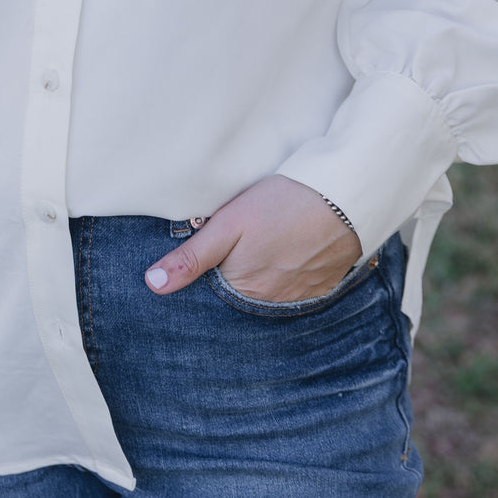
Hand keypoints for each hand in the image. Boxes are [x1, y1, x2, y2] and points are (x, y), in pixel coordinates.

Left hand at [144, 174, 362, 301]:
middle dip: (239, 272)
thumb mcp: (228, 224)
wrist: (344, 196)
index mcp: (245, 289)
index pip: (216, 291)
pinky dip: (292, 271)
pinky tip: (291, 248)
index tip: (214, 252)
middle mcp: (273, 301)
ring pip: (272, 288)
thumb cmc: (282, 205)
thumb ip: (192, 256)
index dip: (212, 271)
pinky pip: (300, 285)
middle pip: (245, 291)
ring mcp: (302, 294)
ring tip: (268, 242)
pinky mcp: (326, 282)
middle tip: (246, 242)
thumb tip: (153, 285)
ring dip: (267, 272)